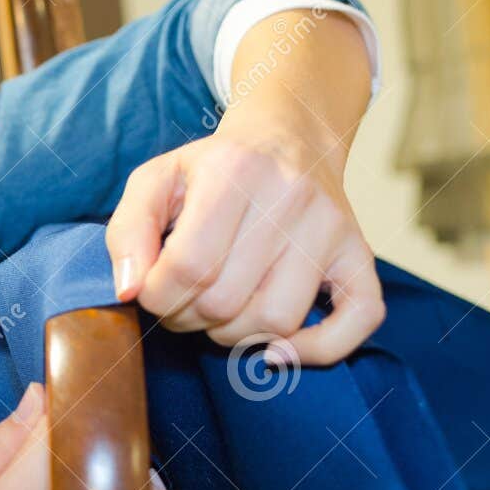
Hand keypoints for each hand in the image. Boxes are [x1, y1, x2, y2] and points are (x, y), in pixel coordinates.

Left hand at [105, 11, 383, 364]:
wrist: (289, 139)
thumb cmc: (213, 170)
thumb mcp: (155, 182)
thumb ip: (127, 233)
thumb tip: (129, 291)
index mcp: (234, 171)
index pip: (187, 266)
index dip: (158, 297)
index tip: (153, 292)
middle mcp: (290, 196)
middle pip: (226, 301)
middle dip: (189, 317)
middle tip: (183, 302)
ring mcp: (331, 228)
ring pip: (276, 320)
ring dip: (235, 335)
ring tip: (220, 310)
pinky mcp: (361, 255)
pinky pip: (357, 322)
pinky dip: (316, 350)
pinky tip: (277, 348)